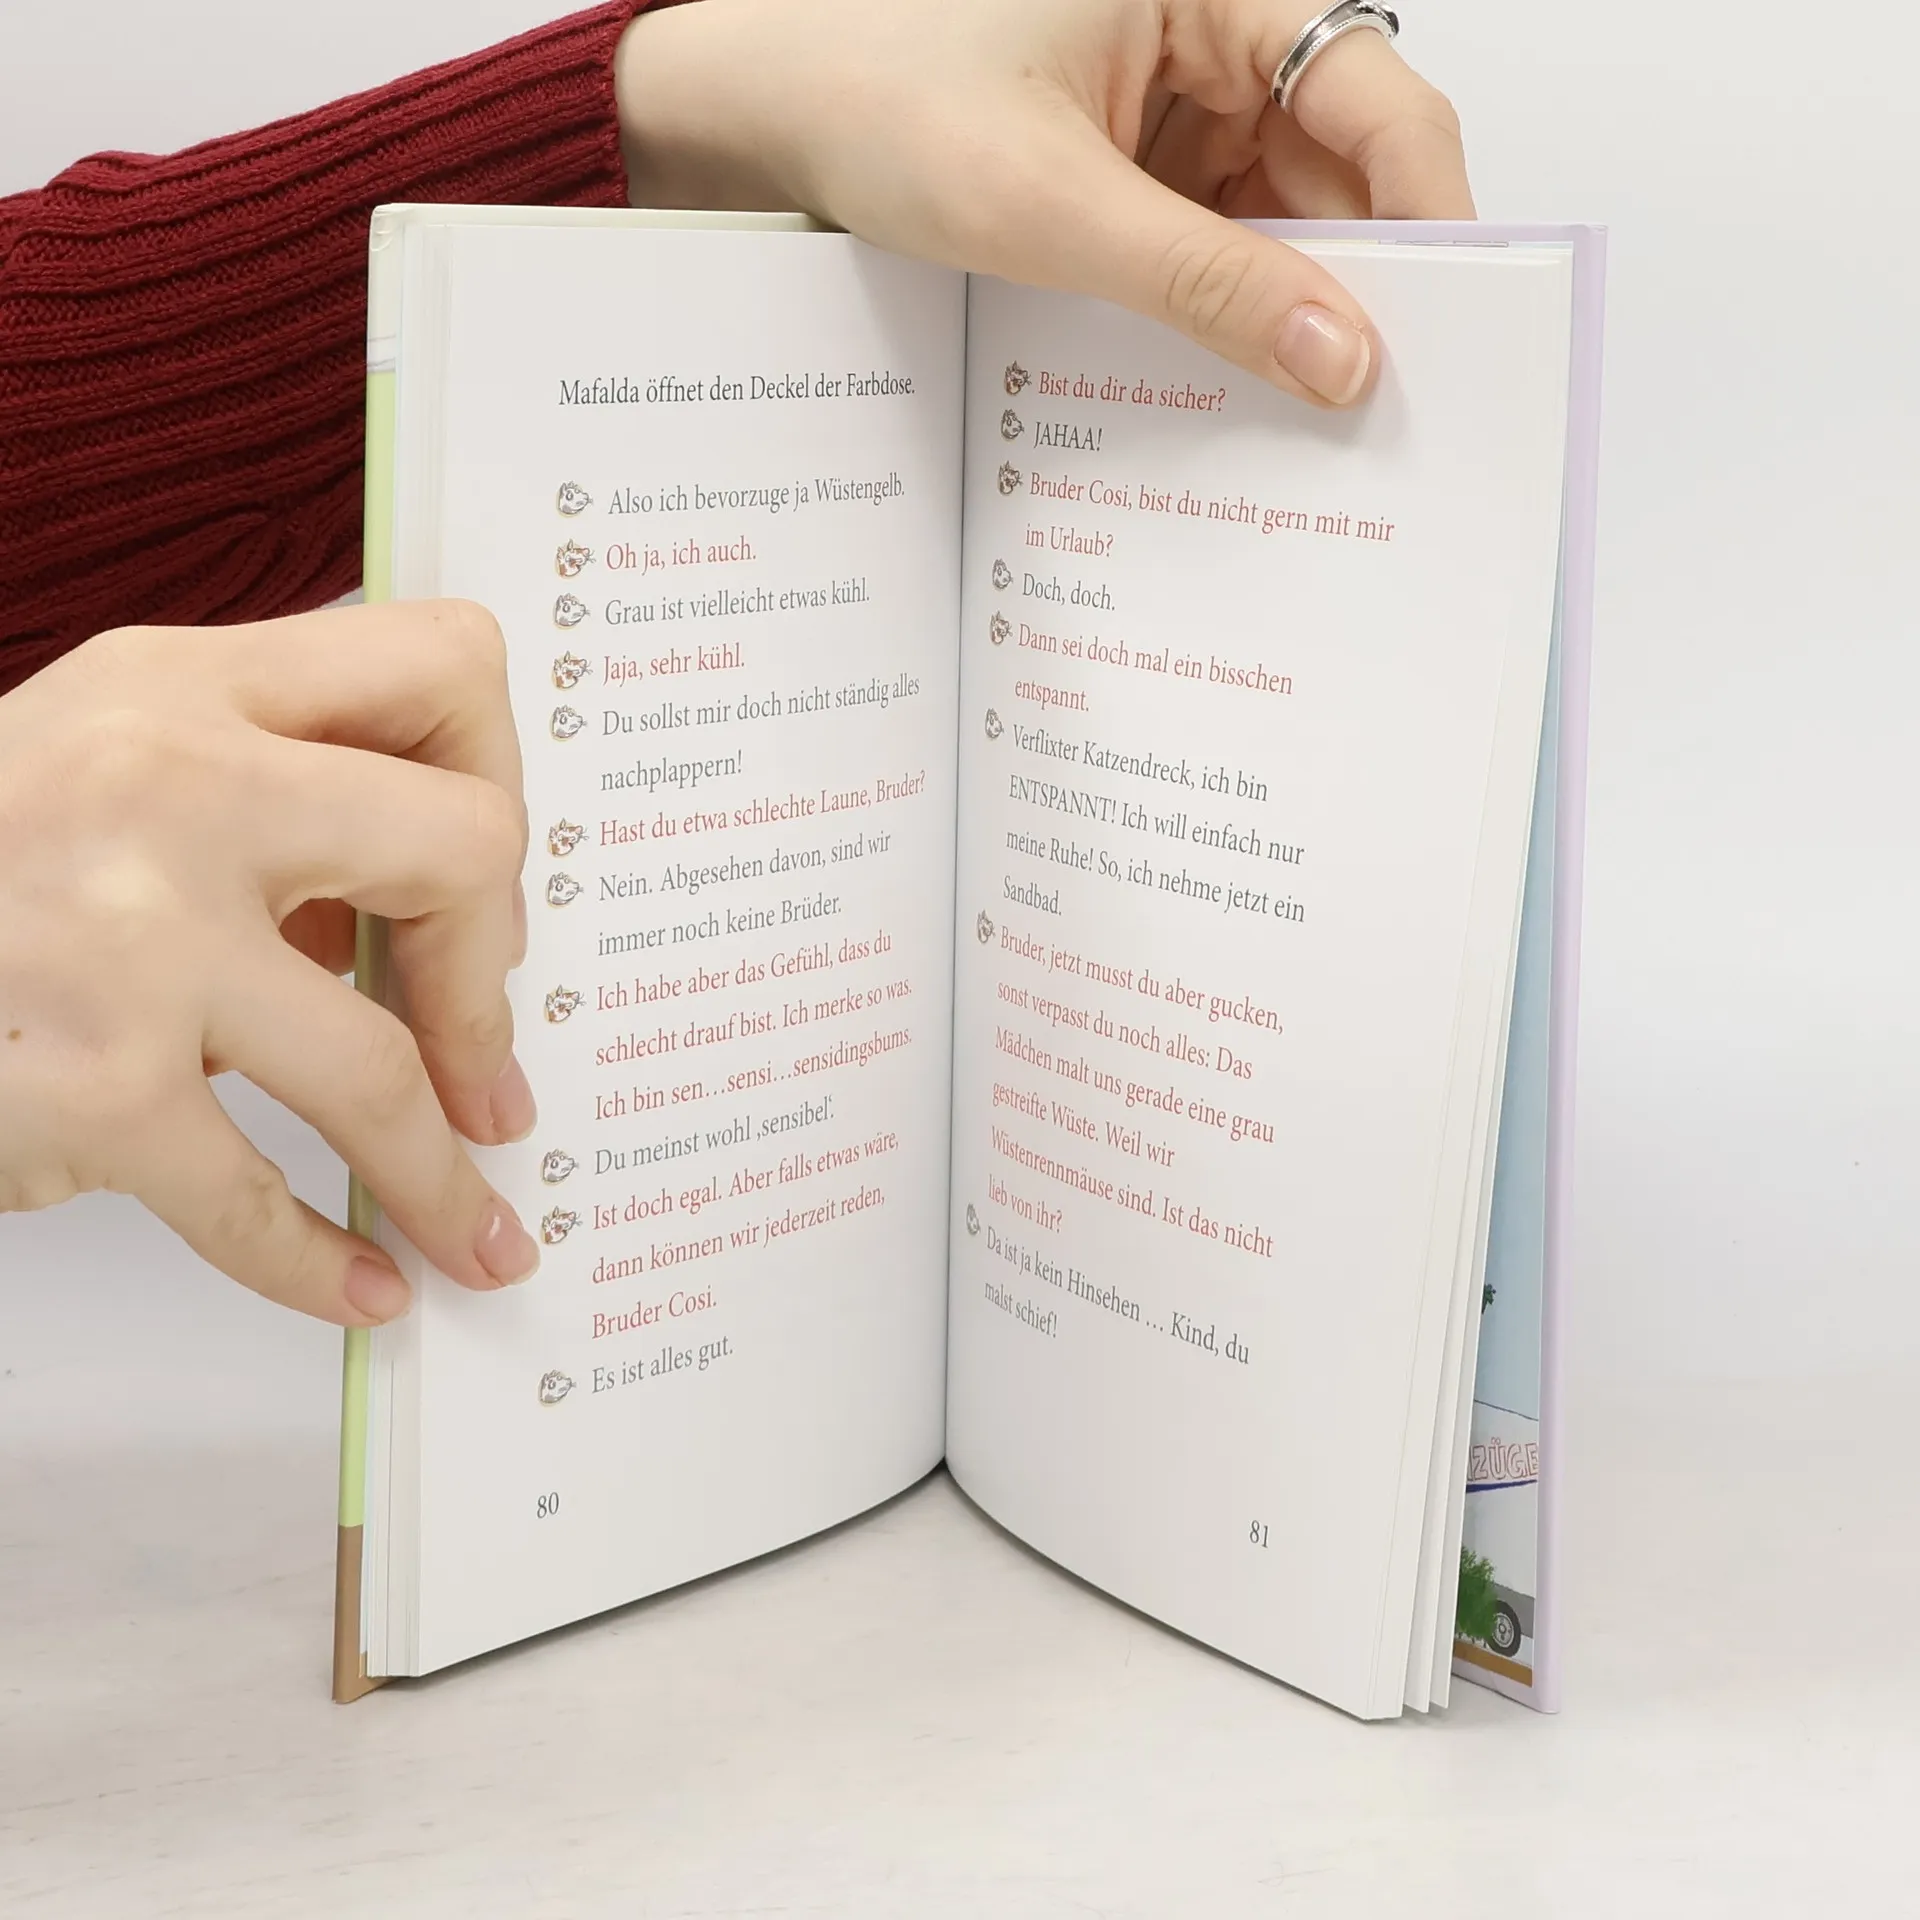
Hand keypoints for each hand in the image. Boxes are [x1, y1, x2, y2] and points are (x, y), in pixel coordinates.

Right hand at [0, 602, 540, 1326]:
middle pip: (464, 847)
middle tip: (480, 1063)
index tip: (477, 881)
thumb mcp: (102, 760)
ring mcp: (131, 940)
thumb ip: (265, 796)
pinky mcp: (88, 1088)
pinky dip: (319, 1263)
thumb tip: (427, 922)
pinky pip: (253, 1198)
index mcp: (185, 686)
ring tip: (479, 1234)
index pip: (443, 667)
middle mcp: (170, 785)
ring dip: (445, 1176)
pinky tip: (361, 1285)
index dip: (498, 776)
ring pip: (384, 1065)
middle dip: (492, 979)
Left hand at [618, 0, 1472, 406]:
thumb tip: (1339, 356)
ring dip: (1298, 307)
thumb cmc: (879, 101)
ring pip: (1290, 215)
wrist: (772, 119)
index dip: (1429, 208)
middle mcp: (1215, 38)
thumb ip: (1203, 283)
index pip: (1375, 91)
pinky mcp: (1146, 169)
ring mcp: (1183, 107)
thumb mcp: (1050, 205)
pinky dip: (1233, 310)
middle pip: (1347, 163)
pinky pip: (1223, 242)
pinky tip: (1239, 381)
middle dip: (1366, 277)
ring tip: (1312, 410)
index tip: (1450, 326)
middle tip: (1387, 400)